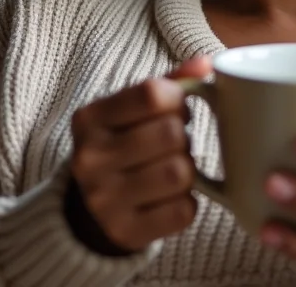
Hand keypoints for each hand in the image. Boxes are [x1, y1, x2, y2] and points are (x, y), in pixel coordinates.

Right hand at [67, 57, 211, 252]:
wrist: (90, 206)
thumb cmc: (125, 140)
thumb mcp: (134, 107)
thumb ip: (171, 81)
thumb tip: (206, 62)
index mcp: (90, 118)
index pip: (152, 93)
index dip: (178, 98)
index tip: (176, 106)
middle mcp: (89, 159)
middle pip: (171, 133)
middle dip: (183, 135)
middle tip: (174, 141)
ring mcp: (104, 200)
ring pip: (180, 173)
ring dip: (188, 168)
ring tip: (172, 165)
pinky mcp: (125, 232)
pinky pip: (183, 211)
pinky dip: (187, 203)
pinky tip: (170, 197)